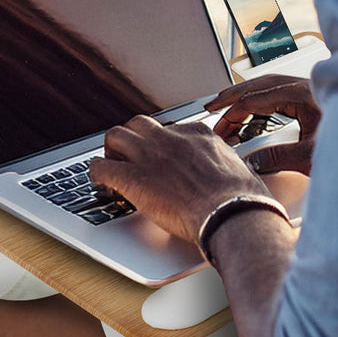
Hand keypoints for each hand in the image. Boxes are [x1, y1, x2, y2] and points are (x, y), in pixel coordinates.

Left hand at [88, 116, 267, 244]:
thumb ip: (230, 166)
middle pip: (139, 124)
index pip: (171, 128)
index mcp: (198, 135)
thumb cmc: (241, 198)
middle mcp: (171, 139)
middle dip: (132, 138)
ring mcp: (150, 156)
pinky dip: (96, 173)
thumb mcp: (241, 170)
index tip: (161, 156)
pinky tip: (99, 183)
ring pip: (116, 135)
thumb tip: (237, 173)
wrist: (231, 213)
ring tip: (112, 166)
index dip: (162, 144)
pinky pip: (102, 167)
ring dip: (111, 150)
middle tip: (131, 157)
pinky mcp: (134, 178)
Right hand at [205, 75, 319, 175]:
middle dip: (232, 97)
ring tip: (229, 104)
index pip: (253, 100)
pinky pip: (279, 90)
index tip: (221, 130)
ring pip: (268, 85)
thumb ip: (278, 158)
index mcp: (300, 95)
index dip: (232, 115)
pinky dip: (262, 97)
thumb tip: (252, 160)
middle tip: (212, 107)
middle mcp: (303, 87)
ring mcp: (308, 91)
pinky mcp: (313, 99)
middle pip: (257, 86)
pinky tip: (257, 108)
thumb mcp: (309, 156)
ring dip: (246, 94)